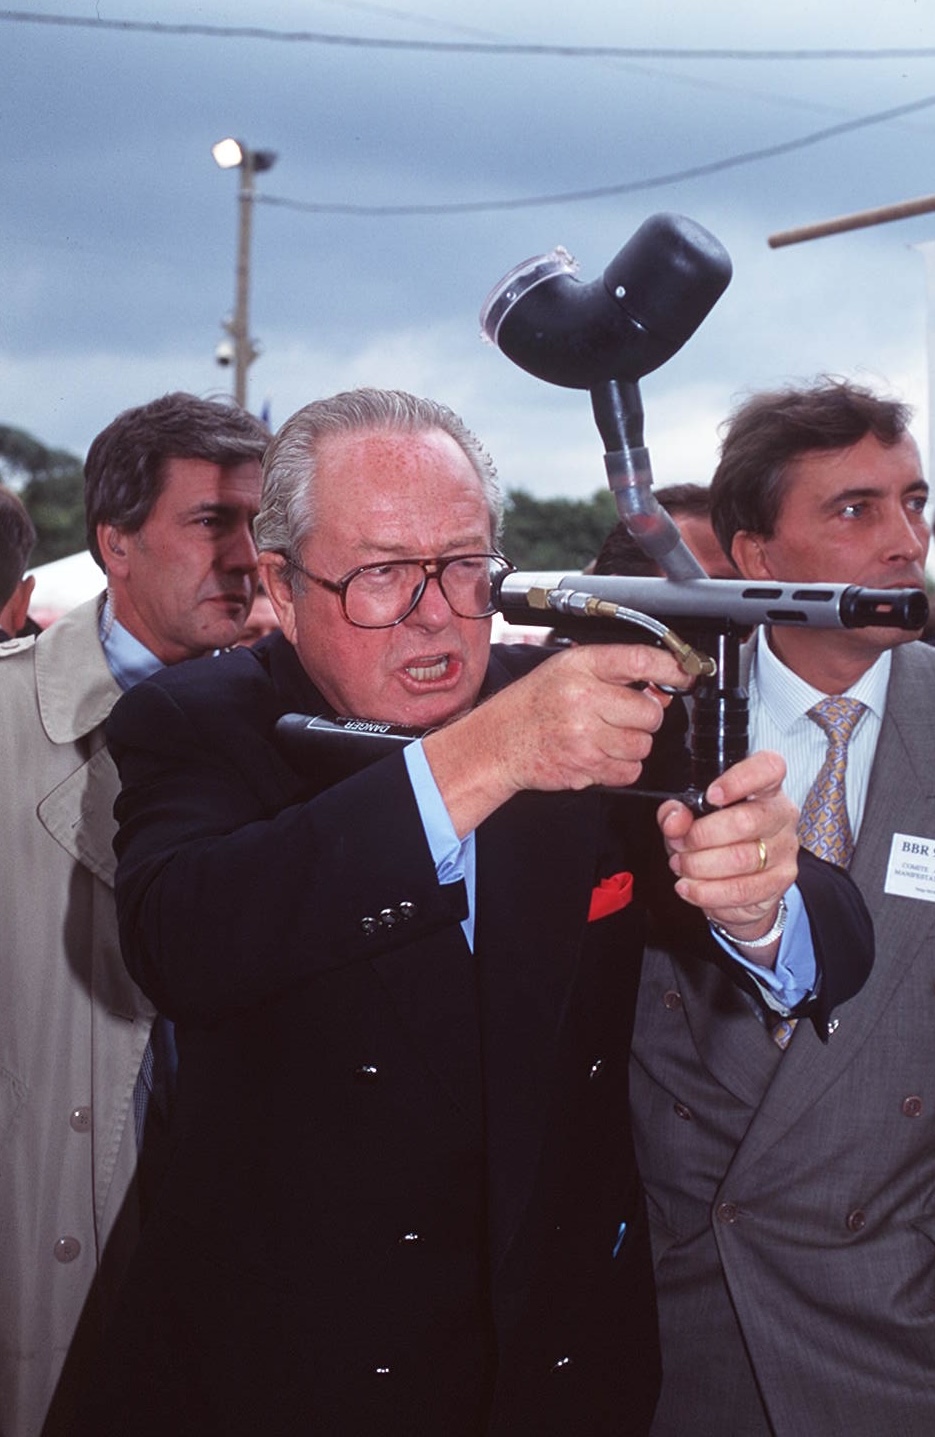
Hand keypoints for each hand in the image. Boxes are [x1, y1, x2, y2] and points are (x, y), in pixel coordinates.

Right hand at [423, 643, 690, 835]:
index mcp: (581, 667)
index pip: (642, 660)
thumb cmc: (536, 703)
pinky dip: (621, 768)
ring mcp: (585, 736)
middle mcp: (583, 699)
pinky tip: (599, 754)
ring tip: (605, 736)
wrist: (500, 741)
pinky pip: (629, 772)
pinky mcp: (585, 768)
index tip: (686, 673)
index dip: (673, 668)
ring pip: (643, 745)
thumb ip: (615, 673)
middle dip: (644, 717)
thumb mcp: (569, 670)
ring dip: (632, 745)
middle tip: (622, 715)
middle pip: (651, 713)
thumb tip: (664, 686)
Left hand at [657, 750, 797, 964]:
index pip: (768, 769)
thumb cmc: (717, 838)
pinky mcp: (780, 882)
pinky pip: (742, 890)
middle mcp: (781, 815)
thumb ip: (677, 812)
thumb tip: (675, 819)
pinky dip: (708, 892)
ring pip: (742, 860)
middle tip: (679, 844)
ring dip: (700, 866)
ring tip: (681, 866)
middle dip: (701, 836)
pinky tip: (690, 887)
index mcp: (764, 789)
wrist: (741, 881)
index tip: (711, 795)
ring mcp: (785, 850)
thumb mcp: (691, 818)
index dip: (739, 779)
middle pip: (745, 821)